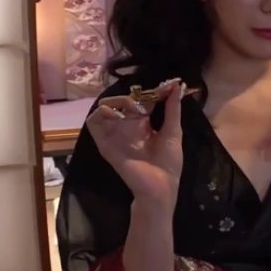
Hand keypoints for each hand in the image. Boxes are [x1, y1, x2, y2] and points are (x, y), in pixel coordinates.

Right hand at [86, 79, 184, 209]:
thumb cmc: (168, 161)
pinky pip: (93, 123)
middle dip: (133, 96)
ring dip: (116, 102)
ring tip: (132, 108)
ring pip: (105, 108)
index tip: (166, 85)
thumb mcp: (173, 131)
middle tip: (145, 102)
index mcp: (144, 123)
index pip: (142, 100)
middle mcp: (128, 126)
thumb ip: (173, 108)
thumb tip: (176, 86)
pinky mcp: (105, 143)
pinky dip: (100, 113)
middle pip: (123, 101)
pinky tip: (116, 114)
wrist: (159, 185)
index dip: (152, 91)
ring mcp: (115, 134)